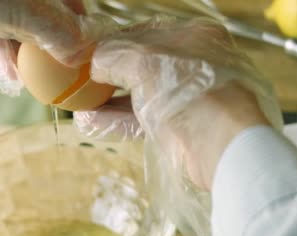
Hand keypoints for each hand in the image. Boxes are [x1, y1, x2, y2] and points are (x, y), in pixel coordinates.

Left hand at [0, 0, 101, 95]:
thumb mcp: (27, 12)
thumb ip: (58, 32)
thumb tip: (80, 55)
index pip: (69, 3)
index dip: (78, 27)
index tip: (82, 54)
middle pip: (44, 19)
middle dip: (48, 50)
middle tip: (54, 75)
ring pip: (18, 29)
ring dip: (24, 57)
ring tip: (28, 80)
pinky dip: (2, 53)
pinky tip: (8, 74)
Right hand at [74, 17, 281, 189]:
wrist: (218, 143)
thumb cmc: (187, 89)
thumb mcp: (143, 61)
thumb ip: (113, 56)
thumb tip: (95, 64)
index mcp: (192, 35)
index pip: (145, 31)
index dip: (114, 40)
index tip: (89, 52)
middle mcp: (191, 63)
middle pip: (140, 64)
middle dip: (109, 73)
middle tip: (81, 78)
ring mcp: (184, 97)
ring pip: (139, 93)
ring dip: (108, 99)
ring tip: (78, 102)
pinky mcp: (177, 127)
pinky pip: (140, 118)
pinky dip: (115, 118)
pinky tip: (89, 120)